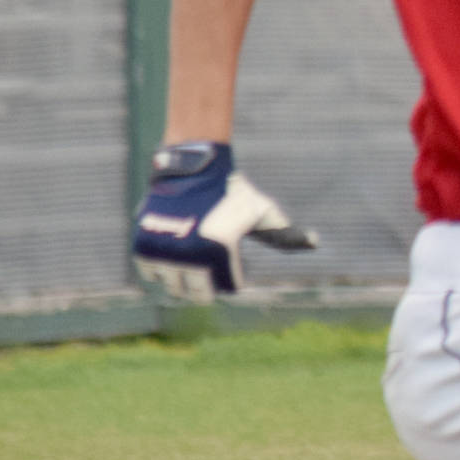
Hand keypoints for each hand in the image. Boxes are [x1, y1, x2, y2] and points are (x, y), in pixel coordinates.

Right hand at [132, 141, 316, 301]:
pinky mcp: (143, 245)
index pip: (225, 288)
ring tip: (191, 259)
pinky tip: (173, 254)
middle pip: (196, 293)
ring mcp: (165, 252)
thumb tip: (316, 242)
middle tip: (209, 264)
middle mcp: (191, 257)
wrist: (194, 166)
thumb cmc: (233, 193)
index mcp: (221, 253)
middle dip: (205, 283)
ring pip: (172, 286)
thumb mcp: (263, 212)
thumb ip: (286, 235)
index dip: (231, 277)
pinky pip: (151, 272)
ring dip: (181, 277)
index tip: (231, 259)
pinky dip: (160, 267)